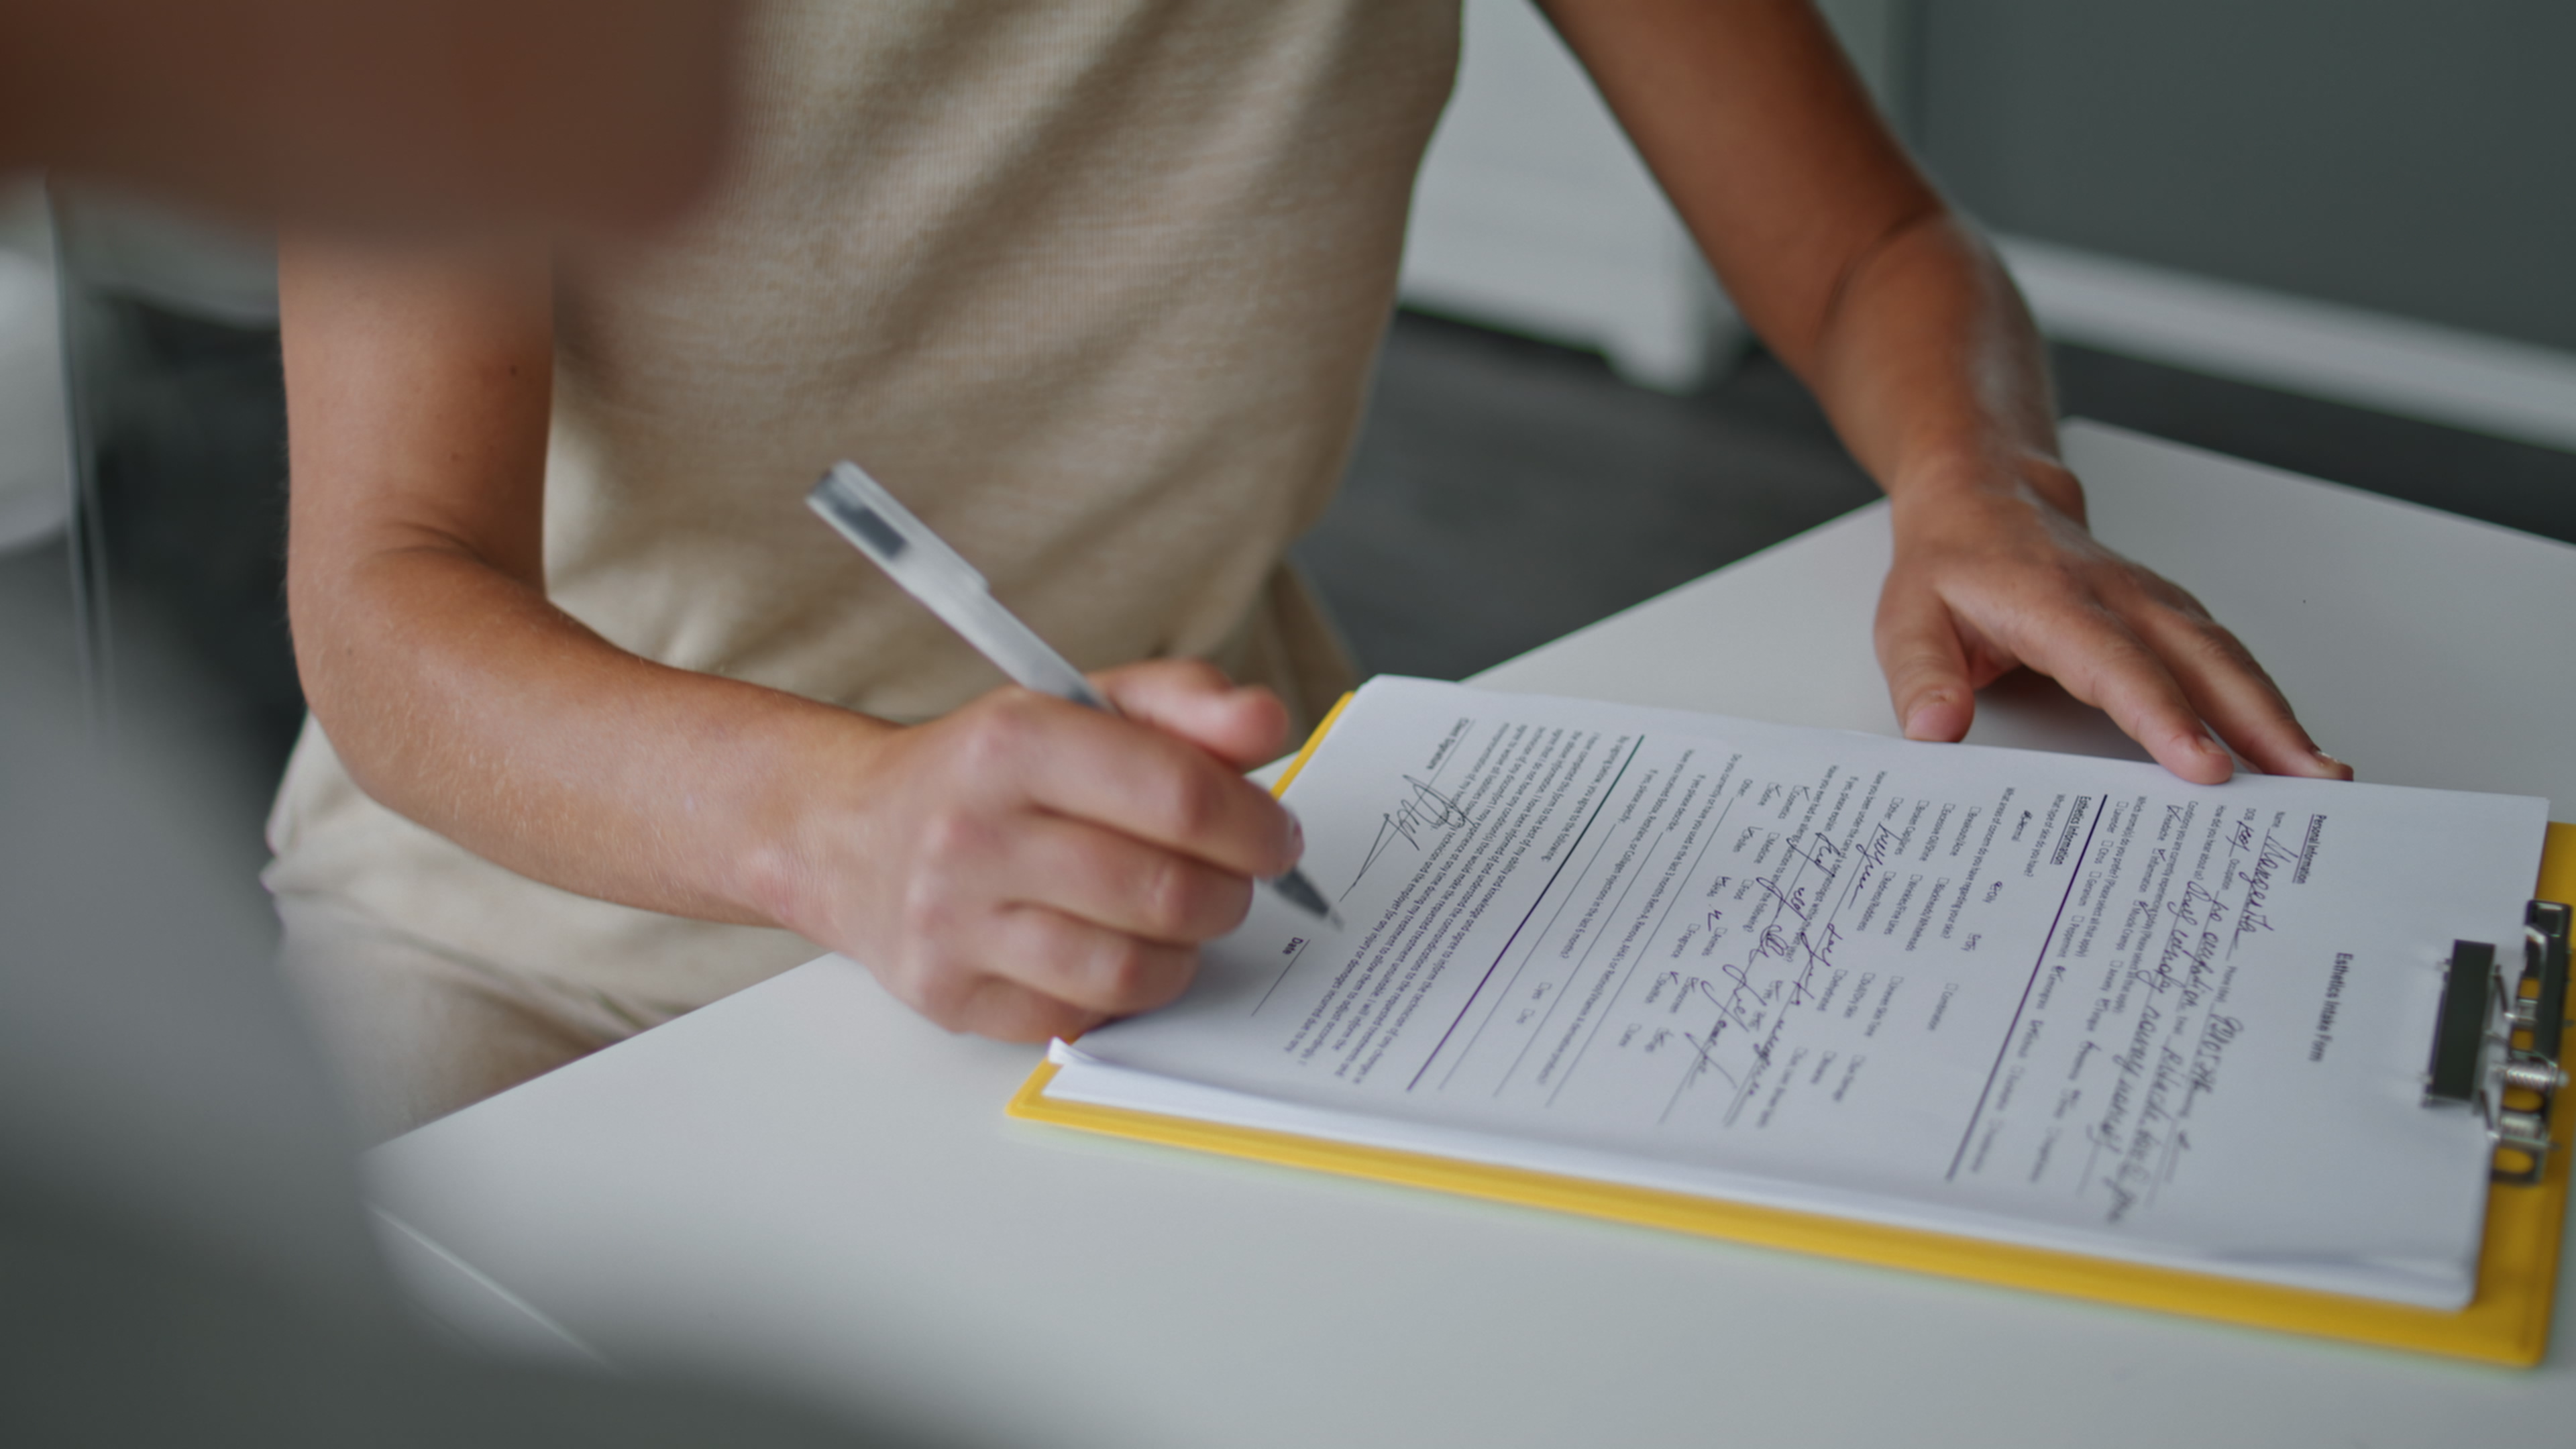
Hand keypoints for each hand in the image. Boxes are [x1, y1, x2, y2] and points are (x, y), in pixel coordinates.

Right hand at [768, 660, 1299, 1041]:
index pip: (1177, 795)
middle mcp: (972, 833)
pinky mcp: (951, 996)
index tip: (1273, 834)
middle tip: (1234, 878)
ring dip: (1187, 949)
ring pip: (1132, 967)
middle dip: (1230, 890)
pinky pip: (1085, 1015)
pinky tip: (1116, 946)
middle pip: (1164, 891)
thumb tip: (1264, 726)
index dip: (1252, 824)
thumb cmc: (992, 772)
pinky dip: (1124, 990)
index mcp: (1014, 742)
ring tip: (1181, 916)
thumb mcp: (1083, 705)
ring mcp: (953, 924)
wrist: (853, 835)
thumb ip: (1183, 704)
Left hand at [1874, 458, 2349, 784]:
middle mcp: (2121, 599)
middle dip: (2263, 725)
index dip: (2166, 718)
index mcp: (2055, 603)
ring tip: (2322, 776)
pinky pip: (2226, 659)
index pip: (2119, 666)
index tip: (2206, 767)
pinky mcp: (2172, 615)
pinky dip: (2265, 702)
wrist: (1984, 496)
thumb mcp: (1908, 620)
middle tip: (2311, 784)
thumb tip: (1936, 731)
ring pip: (2228, 659)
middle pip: (2204, 662)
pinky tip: (2291, 747)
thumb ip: (1922, 678)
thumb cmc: (1950, 564)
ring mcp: (2155, 603)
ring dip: (2280, 716)